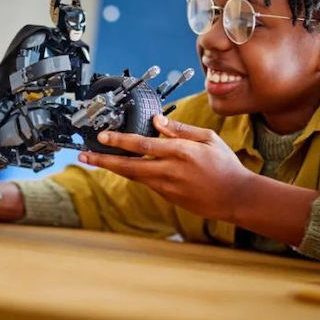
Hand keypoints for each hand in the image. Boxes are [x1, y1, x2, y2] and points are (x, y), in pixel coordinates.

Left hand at [78, 114, 254, 222]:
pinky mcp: (168, 196)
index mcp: (180, 152)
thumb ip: (181, 129)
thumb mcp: (207, 139)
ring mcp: (167, 186)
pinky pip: (145, 182)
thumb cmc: (224, 165)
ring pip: (133, 176)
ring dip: (113, 167)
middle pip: (129, 166)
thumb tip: (157, 122)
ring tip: (95, 160)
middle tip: (84, 155)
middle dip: (104, 160)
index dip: (119, 140)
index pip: (142, 145)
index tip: (103, 136)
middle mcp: (170, 170)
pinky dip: (132, 174)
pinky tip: (122, 166)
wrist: (236, 197)